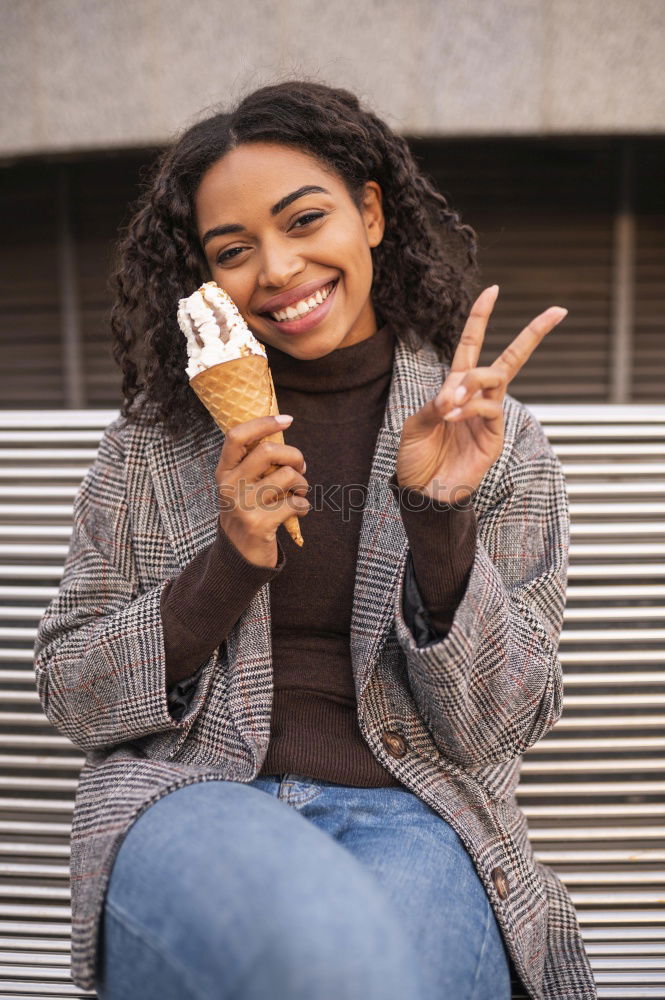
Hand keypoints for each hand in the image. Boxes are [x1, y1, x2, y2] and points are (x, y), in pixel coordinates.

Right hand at [215, 415, 309, 567]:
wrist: (238, 559)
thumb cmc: (247, 514)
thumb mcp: (241, 487)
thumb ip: (254, 465)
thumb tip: (284, 437)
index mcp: (224, 472)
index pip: (237, 436)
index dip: (264, 423)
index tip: (287, 419)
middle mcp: (229, 486)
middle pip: (268, 451)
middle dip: (295, 456)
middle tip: (301, 469)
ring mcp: (243, 505)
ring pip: (287, 476)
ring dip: (302, 484)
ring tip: (299, 493)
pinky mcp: (259, 524)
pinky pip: (295, 503)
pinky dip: (304, 505)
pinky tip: (299, 511)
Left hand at [395, 285, 567, 503]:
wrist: (422, 493)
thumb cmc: (416, 459)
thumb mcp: (415, 424)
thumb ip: (433, 404)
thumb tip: (455, 390)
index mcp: (455, 388)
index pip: (472, 345)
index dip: (481, 317)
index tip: (493, 290)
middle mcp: (477, 398)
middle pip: (510, 358)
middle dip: (533, 334)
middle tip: (556, 312)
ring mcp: (489, 417)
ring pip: (496, 378)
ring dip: (473, 381)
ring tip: (451, 401)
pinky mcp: (494, 437)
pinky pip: (489, 408)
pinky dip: (470, 407)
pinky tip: (452, 417)